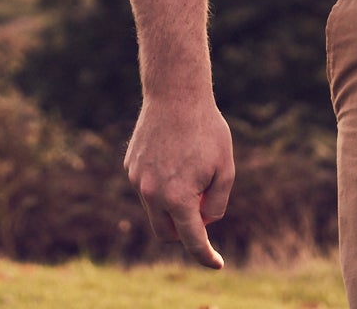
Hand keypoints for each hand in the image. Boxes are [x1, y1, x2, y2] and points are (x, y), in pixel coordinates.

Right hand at [124, 92, 235, 268]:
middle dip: (184, 230)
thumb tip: (203, 221)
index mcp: (178, 198)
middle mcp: (152, 194)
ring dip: (172, 204)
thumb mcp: (225, 168)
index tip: (216, 263)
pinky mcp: (130, 166)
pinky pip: (147, 188)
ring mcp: (137, 180)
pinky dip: (161, 185)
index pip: (192, 240)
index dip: (206, 256)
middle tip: (202, 208)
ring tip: (190, 170)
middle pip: (167, 233)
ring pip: (155, 209)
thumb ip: (217, 203)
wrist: (175, 94)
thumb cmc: (206, 129)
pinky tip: (174, 156)